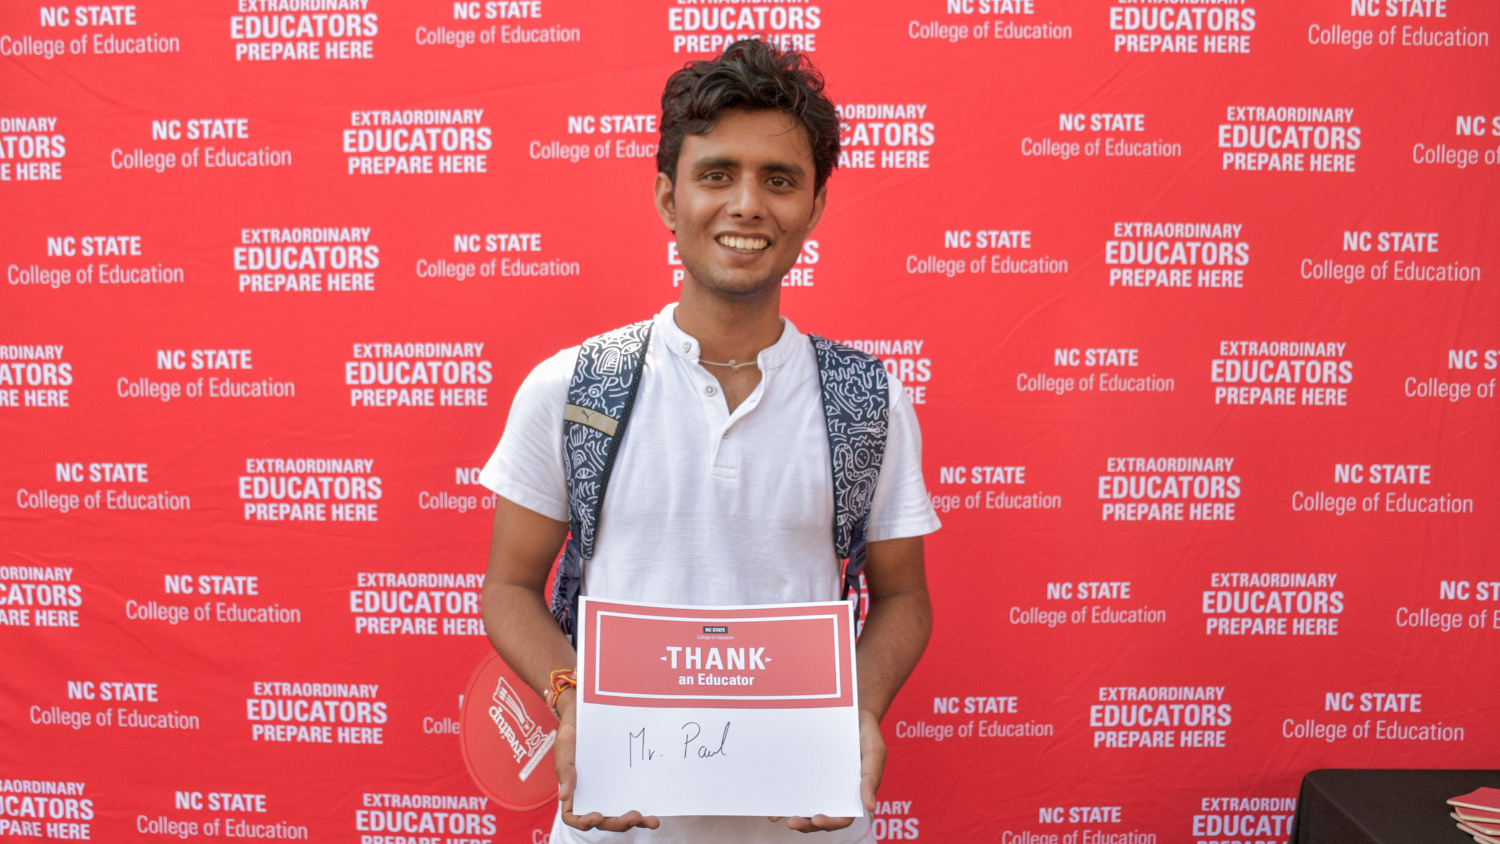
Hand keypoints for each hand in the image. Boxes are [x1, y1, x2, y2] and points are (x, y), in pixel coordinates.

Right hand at [554, 689, 659, 832]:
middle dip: (619, 823)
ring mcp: (610, 788)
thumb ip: (565, 768)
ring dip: (636, 821)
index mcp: (573, 790)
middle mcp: (592, 794)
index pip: (574, 816)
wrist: (590, 709)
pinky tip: (656, 810)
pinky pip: (633, 797)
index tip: (598, 816)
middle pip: (603, 820)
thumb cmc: (573, 726)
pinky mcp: (625, 779)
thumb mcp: (565, 743)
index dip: (584, 821)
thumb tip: (564, 796)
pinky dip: (644, 806)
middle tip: (635, 817)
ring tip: (652, 821)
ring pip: (620, 813)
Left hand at [769, 709, 884, 832]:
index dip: (830, 822)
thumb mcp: (874, 751)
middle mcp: (832, 792)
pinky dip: (780, 794)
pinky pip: (791, 785)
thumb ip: (871, 777)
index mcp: (851, 793)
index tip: (818, 819)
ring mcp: (815, 782)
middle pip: (818, 817)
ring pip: (802, 806)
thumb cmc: (866, 733)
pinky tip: (769, 796)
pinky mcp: (803, 770)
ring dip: (789, 814)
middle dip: (805, 824)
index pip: (842, 817)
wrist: (850, 708)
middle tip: (792, 822)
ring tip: (774, 816)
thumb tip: (870, 807)